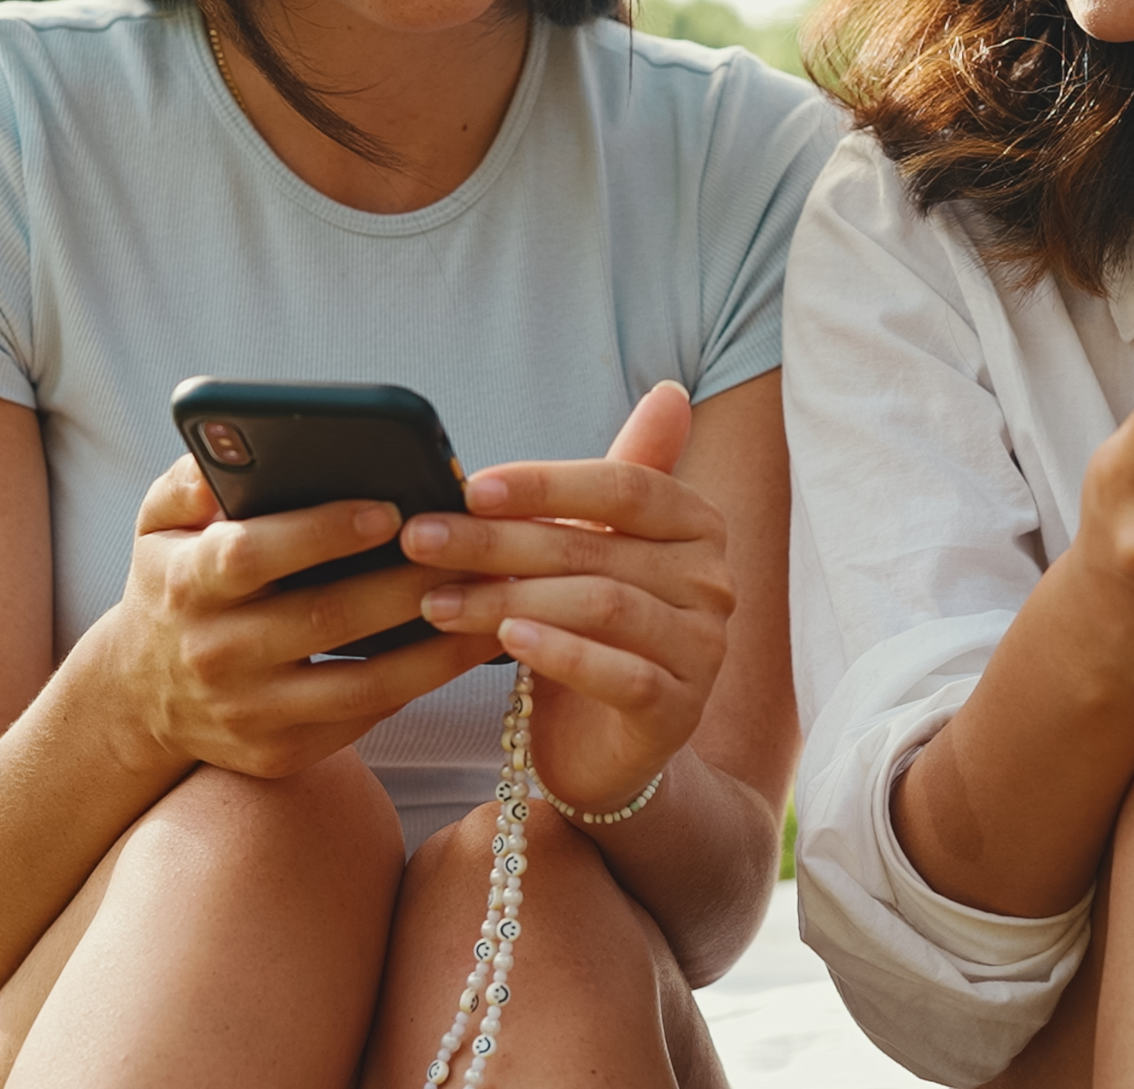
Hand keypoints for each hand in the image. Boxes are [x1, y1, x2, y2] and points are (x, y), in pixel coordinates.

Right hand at [104, 460, 493, 778]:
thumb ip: (191, 480)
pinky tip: (465, 649)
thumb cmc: (172, 584)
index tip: (391, 508)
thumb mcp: (159, 525)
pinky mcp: (279, 753)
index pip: (254, 554)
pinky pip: (362, 720)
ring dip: (435, 647)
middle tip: (474, 551)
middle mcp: (215, 653)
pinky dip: (418, 685)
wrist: (139, 696)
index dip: (322, 532)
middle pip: (324, 620)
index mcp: (189, 584)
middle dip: (406, 585)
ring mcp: (248, 713)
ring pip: (359, 684)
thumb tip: (238, 446)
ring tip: (493, 604)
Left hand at [402, 382, 732, 813]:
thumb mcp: (595, 547)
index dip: (545, 482)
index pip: (624, 486)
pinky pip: (619, 673)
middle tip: (420, 540)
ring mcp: (703, 647)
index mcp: (696, 525)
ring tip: (436, 601)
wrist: (602, 744)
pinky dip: (560, 653)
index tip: (467, 487)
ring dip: (510, 599)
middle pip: (597, 547)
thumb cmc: (588, 628)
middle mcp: (713, 581)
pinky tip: (506, 643)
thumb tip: (672, 389)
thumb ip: (609, 481)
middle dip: (498, 543)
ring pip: (602, 606)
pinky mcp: (679, 709)